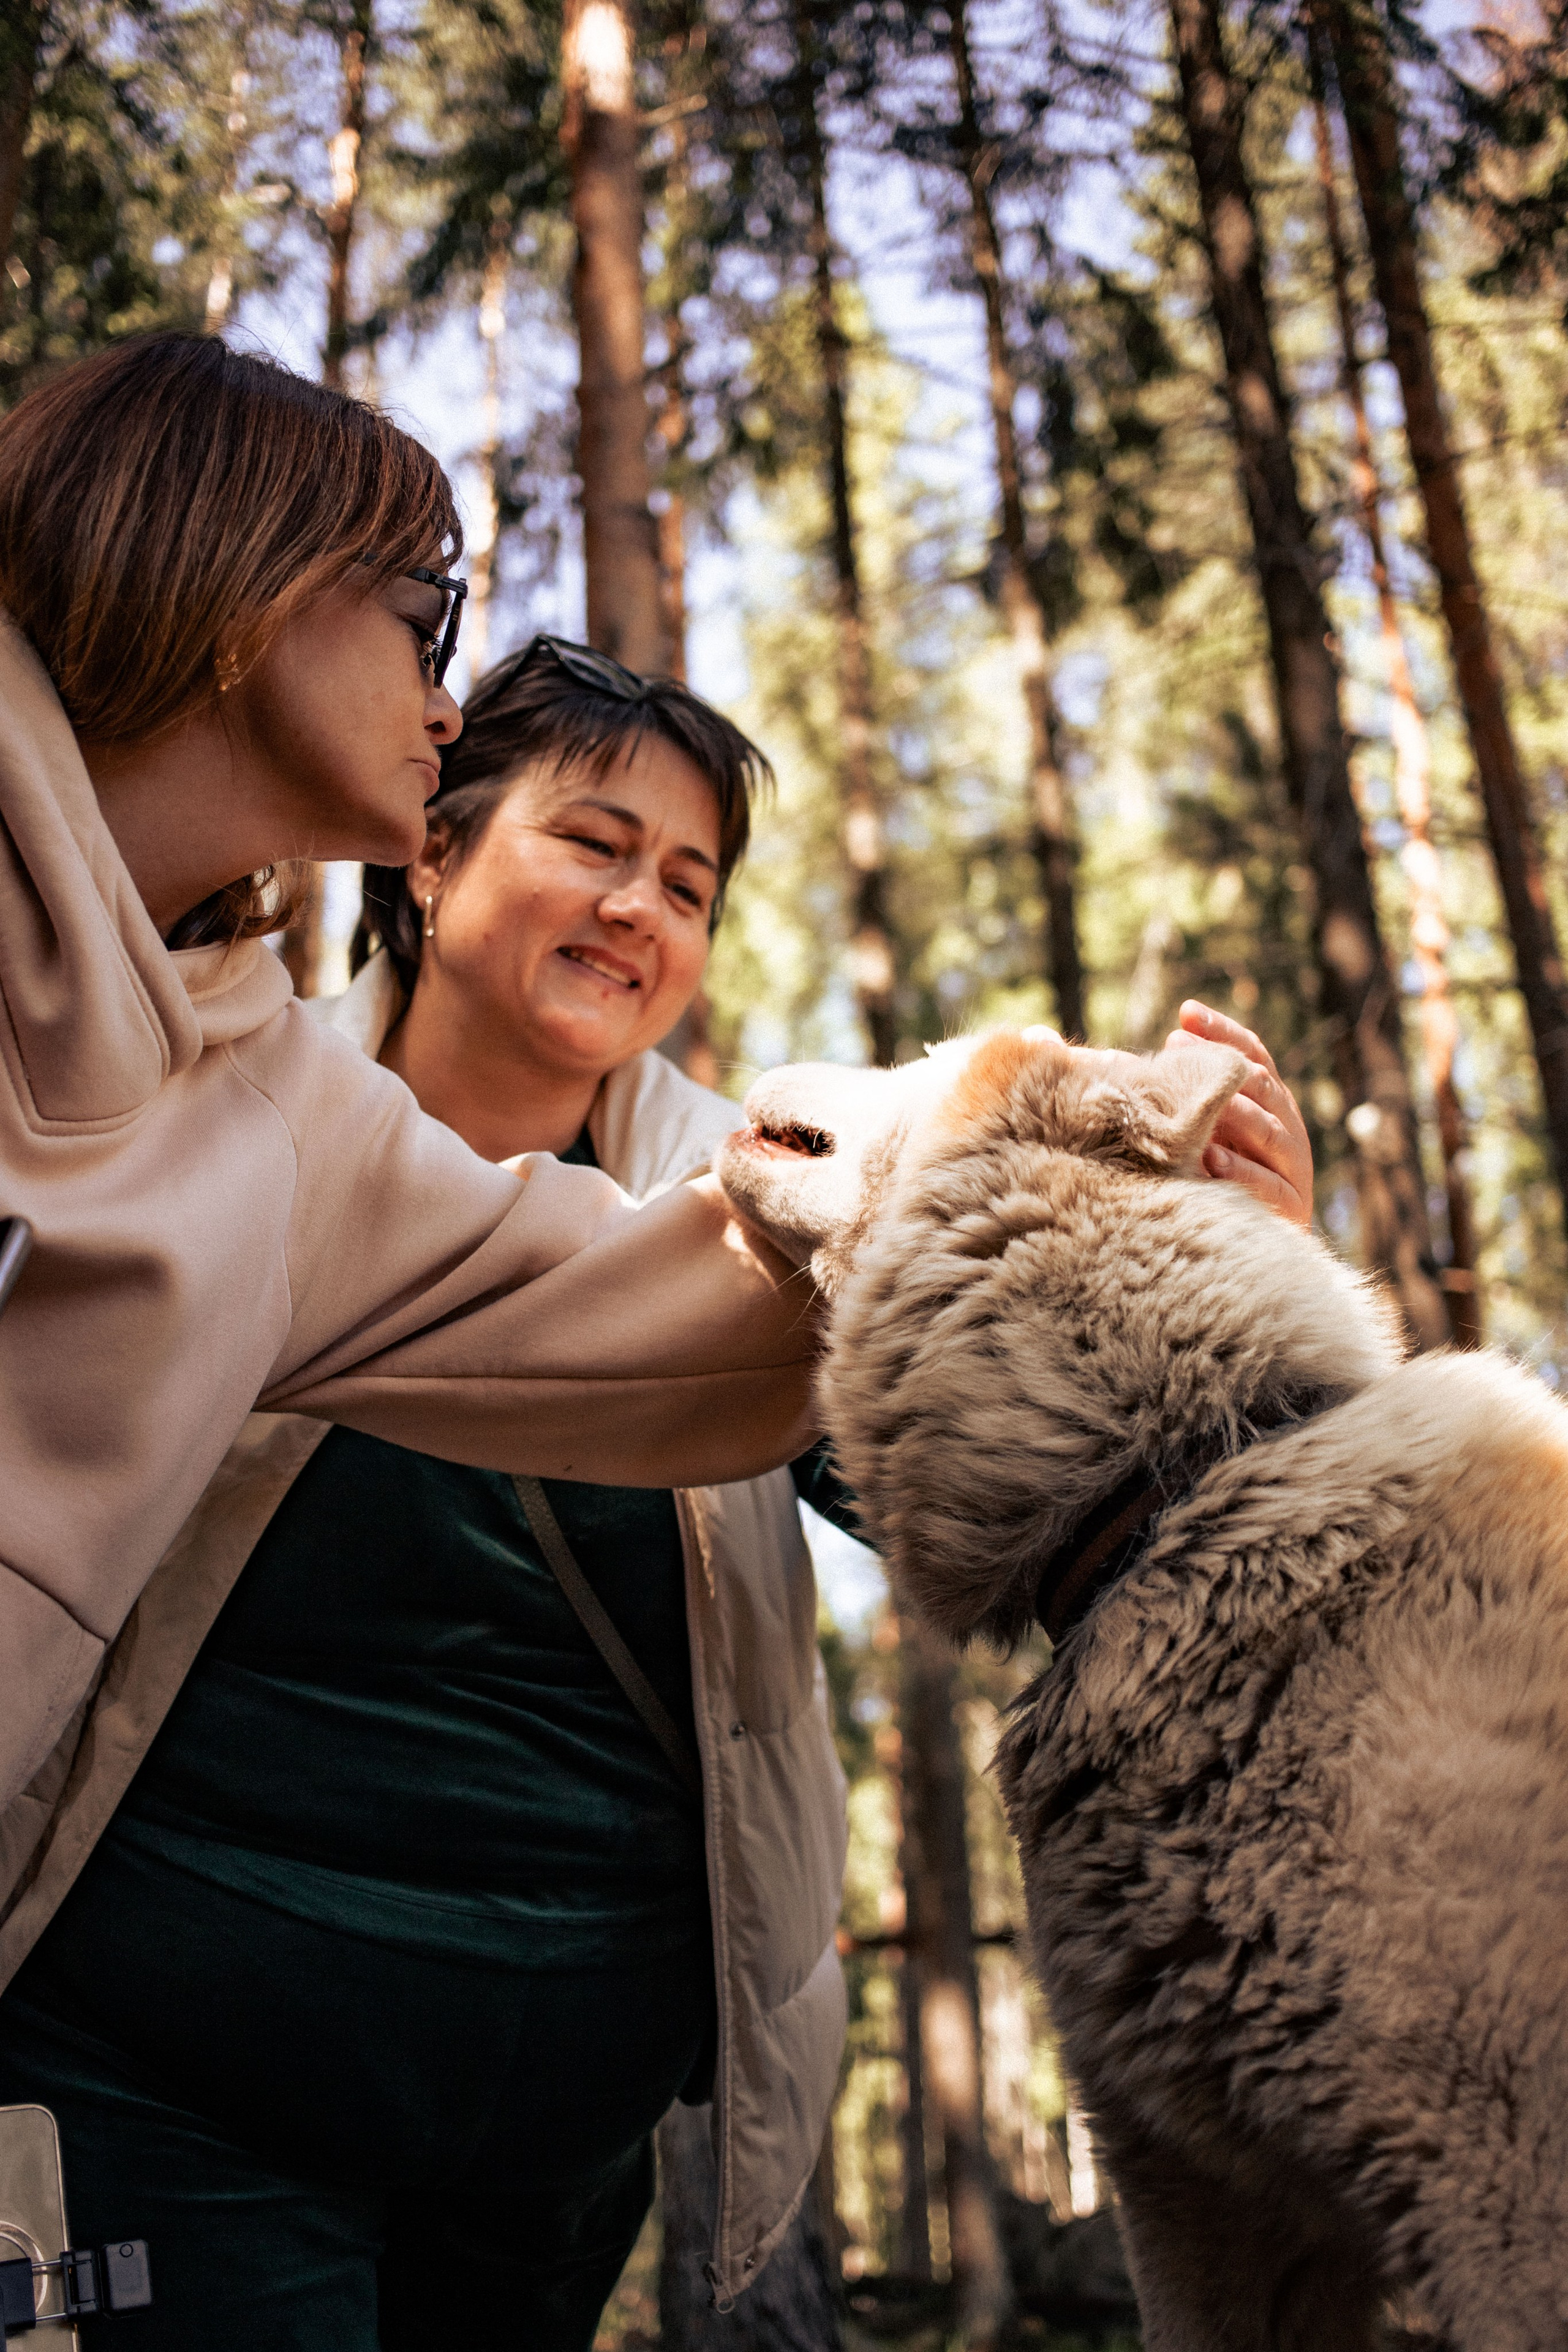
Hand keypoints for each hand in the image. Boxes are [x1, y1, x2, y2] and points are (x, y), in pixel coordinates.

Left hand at [1167, 1000, 1312, 1228]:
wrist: (1257, 1247)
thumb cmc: (1223, 1178)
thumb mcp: (1213, 1130)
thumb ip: (1201, 1094)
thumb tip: (1171, 1039)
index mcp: (1270, 1103)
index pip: (1252, 1055)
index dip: (1222, 1032)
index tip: (1186, 1012)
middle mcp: (1287, 1127)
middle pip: (1261, 1086)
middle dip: (1223, 1065)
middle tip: (1181, 1049)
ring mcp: (1293, 1166)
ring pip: (1270, 1131)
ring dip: (1237, 1114)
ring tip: (1207, 1102)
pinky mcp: (1291, 1206)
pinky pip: (1267, 1186)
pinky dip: (1240, 1172)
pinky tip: (1211, 1160)